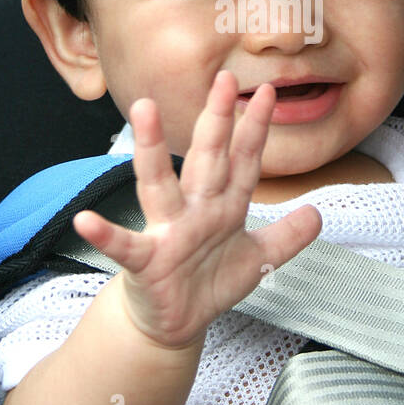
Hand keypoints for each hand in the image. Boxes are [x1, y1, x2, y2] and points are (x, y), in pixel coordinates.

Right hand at [70, 70, 322, 350]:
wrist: (174, 324)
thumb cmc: (208, 283)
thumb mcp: (256, 260)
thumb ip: (286, 236)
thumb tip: (317, 214)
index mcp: (223, 206)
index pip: (243, 162)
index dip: (256, 130)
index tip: (269, 93)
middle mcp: (194, 210)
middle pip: (207, 159)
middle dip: (216, 121)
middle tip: (224, 80)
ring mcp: (167, 232)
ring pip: (160, 185)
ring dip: (150, 150)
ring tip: (143, 112)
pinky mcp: (144, 262)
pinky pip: (123, 245)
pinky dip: (104, 234)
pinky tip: (86, 221)